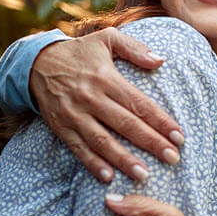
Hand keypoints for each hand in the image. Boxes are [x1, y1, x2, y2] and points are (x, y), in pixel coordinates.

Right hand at [29, 28, 184, 182]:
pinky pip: (78, 148)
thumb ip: (135, 48)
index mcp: (106, 77)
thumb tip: (161, 61)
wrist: (36, 63)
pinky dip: (92, 163)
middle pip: (125, 124)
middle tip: (172, 158)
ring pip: (102, 140)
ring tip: (144, 175)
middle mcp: (91, 97)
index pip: (139, 103)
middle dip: (151, 142)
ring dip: (123, 159)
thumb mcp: (106, 39)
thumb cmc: (80, 52)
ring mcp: (74, 114)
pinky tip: (108, 176)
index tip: (179, 136)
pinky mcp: (61, 127)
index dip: (160, 121)